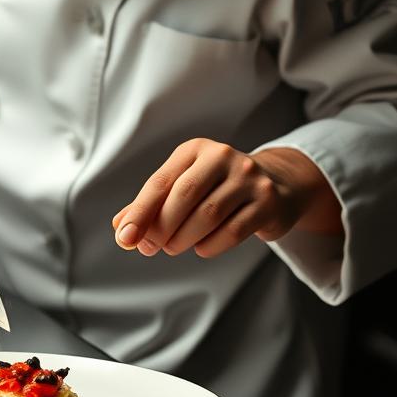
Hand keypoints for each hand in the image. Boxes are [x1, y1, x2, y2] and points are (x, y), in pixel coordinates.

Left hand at [111, 140, 340, 259]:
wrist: (276, 184)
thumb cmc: (218, 188)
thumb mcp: (185, 185)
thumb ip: (152, 205)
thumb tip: (121, 227)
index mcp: (196, 149)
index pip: (161, 181)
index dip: (140, 212)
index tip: (125, 238)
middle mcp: (224, 156)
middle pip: (184, 196)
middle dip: (162, 227)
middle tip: (152, 247)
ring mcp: (248, 178)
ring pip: (207, 215)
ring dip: (183, 239)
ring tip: (175, 246)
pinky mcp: (266, 201)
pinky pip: (232, 232)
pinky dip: (210, 246)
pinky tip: (203, 246)